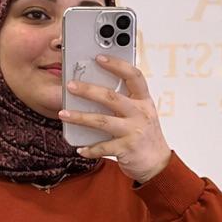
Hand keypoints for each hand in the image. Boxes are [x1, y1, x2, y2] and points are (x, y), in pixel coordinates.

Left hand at [58, 54, 171, 184]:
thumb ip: (124, 100)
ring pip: (103, 121)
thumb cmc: (145, 135)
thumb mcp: (141, 113)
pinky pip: (103, 147)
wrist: (158, 164)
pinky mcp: (127, 149)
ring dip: (81, 117)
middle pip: (112, 97)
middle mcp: (140, 113)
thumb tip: (94, 87)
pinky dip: (89, 148)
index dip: (117, 65)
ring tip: (63, 114)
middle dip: (88, 90)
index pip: (133, 76)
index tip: (99, 57)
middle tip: (70, 85)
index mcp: (144, 100)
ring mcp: (134, 131)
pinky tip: (79, 148)